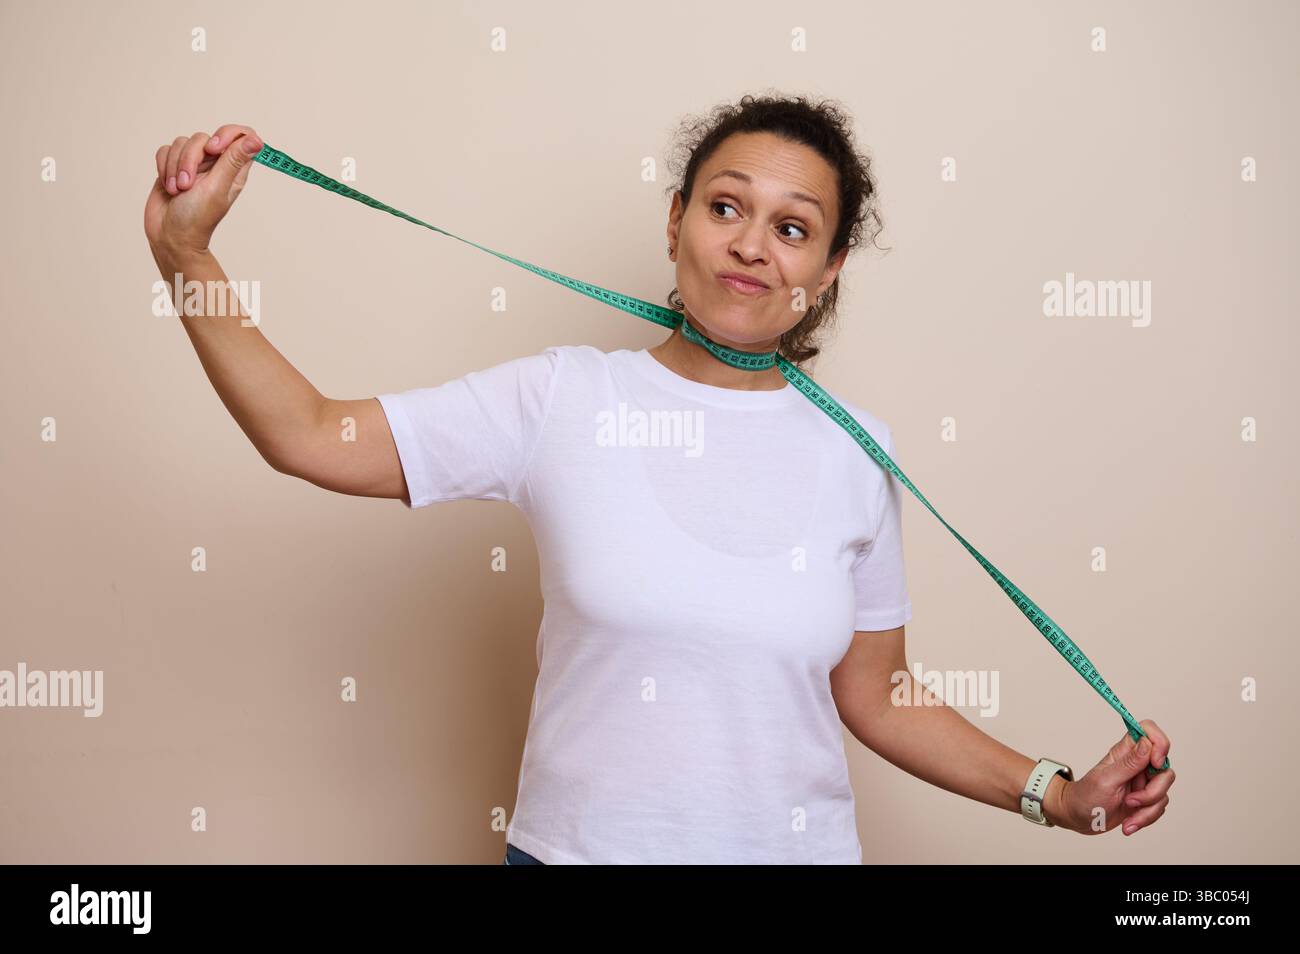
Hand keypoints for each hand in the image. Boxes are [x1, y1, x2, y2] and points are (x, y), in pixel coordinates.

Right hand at [144, 123, 262, 254]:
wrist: (169, 235)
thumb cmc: (196, 218)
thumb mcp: (217, 188)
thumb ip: (233, 161)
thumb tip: (256, 140)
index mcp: (234, 170)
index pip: (241, 135)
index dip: (227, 134)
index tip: (214, 148)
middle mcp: (215, 164)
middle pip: (203, 138)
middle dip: (190, 159)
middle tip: (188, 185)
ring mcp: (194, 165)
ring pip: (182, 143)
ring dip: (175, 167)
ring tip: (178, 190)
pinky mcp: (173, 166)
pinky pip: (165, 150)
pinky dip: (164, 167)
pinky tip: (168, 186)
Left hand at [1055, 719, 1173, 835]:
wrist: (1078, 819)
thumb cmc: (1085, 797)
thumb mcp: (1106, 780)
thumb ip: (1129, 763)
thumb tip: (1147, 743)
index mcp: (1124, 752)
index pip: (1148, 731)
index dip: (1159, 743)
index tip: (1155, 763)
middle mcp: (1136, 764)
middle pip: (1164, 768)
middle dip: (1153, 791)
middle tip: (1130, 801)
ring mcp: (1142, 782)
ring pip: (1164, 791)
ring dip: (1147, 810)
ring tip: (1127, 819)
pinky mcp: (1145, 799)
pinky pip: (1159, 807)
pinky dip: (1145, 818)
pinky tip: (1128, 824)